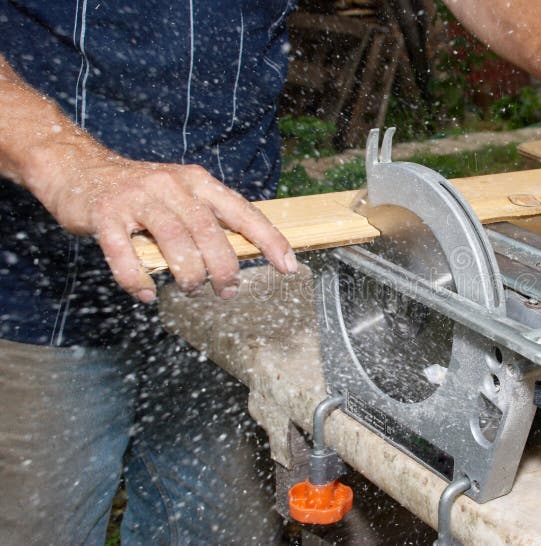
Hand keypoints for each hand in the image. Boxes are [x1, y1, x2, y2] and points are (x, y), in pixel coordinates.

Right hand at [29, 147, 295, 302]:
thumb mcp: (181, 194)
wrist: (77, 167)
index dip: (269, 240)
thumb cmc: (140, 191)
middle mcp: (172, 186)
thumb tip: (244, 254)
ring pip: (175, 241)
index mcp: (197, 182)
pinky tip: (146, 293)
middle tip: (227, 290)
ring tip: (191, 290)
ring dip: (189, 274)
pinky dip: (138, 280)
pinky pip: (126, 254)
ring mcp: (137, 199)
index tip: (289, 266)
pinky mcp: (105, 214)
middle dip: (224, 268)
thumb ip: (208, 219)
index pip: (242, 212)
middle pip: (209, 231)